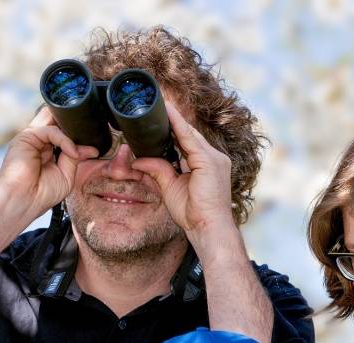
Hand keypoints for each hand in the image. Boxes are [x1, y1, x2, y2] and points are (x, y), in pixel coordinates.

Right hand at [0, 107, 98, 224]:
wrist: (23, 202)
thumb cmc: (41, 194)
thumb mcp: (66, 175)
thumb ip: (75, 158)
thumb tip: (91, 148)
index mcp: (47, 150)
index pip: (63, 131)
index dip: (77, 134)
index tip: (93, 145)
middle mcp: (39, 141)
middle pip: (57, 121)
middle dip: (73, 128)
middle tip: (87, 138)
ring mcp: (32, 138)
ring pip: (54, 122)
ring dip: (70, 134)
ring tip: (76, 152)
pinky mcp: (26, 137)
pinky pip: (50, 130)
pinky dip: (64, 139)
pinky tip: (71, 152)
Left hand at [131, 103, 234, 235]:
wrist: (208, 229)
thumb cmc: (193, 214)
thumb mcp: (170, 187)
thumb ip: (157, 170)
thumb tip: (139, 159)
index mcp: (206, 164)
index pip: (187, 141)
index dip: (174, 128)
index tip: (160, 116)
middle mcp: (213, 158)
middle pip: (189, 134)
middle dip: (173, 120)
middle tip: (157, 104)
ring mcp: (214, 158)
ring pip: (190, 133)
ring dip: (174, 118)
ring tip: (161, 103)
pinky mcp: (210, 162)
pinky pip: (190, 139)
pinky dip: (178, 125)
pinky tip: (168, 113)